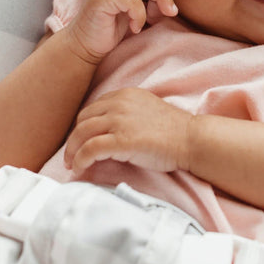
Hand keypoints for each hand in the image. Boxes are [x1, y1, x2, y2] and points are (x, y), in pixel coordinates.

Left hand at [63, 88, 191, 177]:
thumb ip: (126, 113)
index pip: (92, 109)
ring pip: (81, 134)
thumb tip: (108, 130)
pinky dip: (80, 160)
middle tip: (72, 155)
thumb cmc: (174, 130)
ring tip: (72, 164)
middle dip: (73, 139)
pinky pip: (90, 150)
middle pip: (82, 120)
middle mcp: (119, 104)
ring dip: (72, 151)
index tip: (80, 141)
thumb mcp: (146, 110)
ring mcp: (119, 121)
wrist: (191, 139)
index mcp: (125, 95)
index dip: (83, 126)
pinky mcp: (122, 141)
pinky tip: (80, 168)